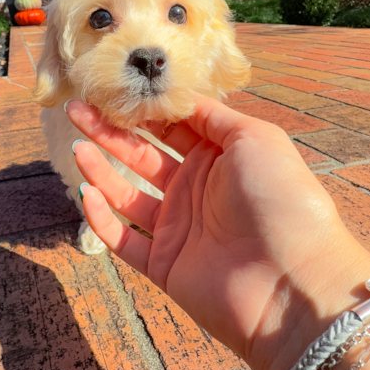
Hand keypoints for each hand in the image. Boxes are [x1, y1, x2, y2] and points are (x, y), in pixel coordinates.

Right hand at [67, 96, 369, 369]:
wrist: (293, 281)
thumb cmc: (282, 200)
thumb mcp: (255, 138)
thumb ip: (212, 115)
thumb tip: (178, 96)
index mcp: (220, 157)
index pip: (171, 126)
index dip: (142, 108)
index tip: (113, 88)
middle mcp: (196, 189)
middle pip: (142, 155)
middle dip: (110, 132)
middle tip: (77, 110)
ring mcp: (178, 228)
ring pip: (126, 194)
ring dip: (100, 169)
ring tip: (77, 146)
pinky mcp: (163, 264)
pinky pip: (123, 239)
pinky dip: (101, 218)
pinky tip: (87, 193)